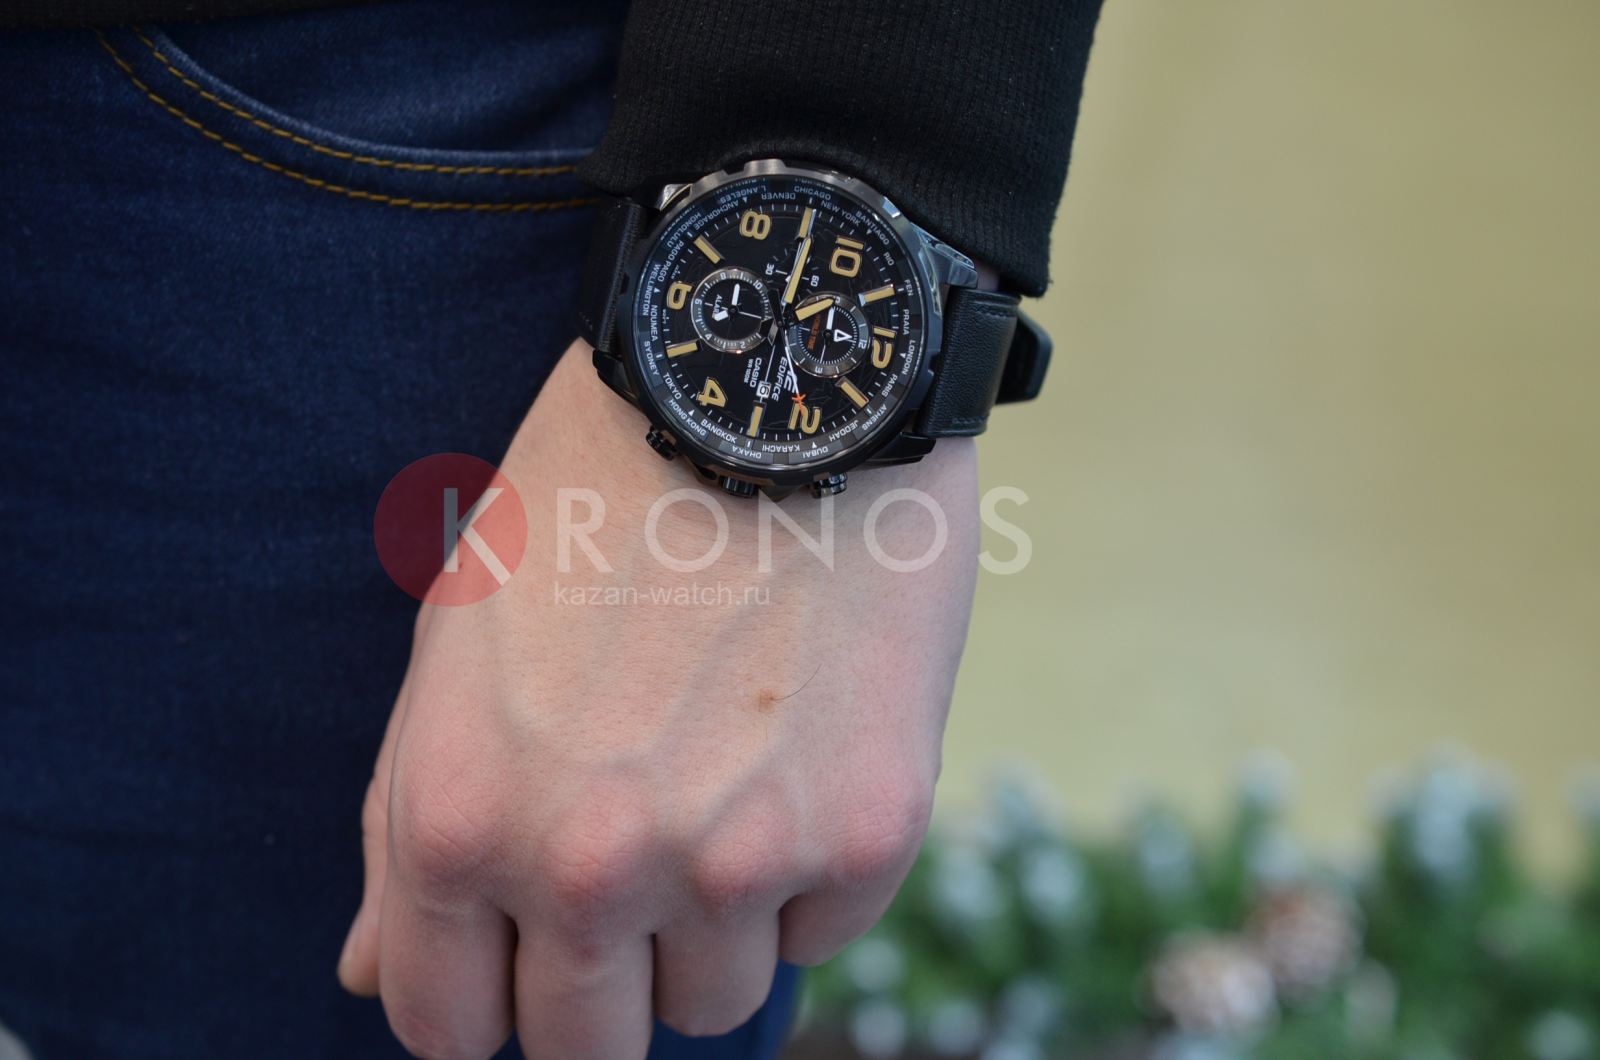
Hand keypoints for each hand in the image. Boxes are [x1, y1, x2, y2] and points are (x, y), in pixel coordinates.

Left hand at [338, 339, 978, 1058]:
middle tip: (634, 869)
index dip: (483, 997)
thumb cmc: (595, 500)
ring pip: (718, 1003)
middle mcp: (591, 865)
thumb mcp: (457, 644)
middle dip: (601, 982)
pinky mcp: (864, 832)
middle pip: (592, 1050)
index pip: (446, 1028)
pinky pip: (825, 929)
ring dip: (713, 919)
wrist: (772, 382)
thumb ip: (407, 826)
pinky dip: (810, 865)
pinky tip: (799, 744)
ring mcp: (738, 858)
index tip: (525, 951)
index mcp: (461, 823)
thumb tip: (366, 972)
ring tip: (722, 773)